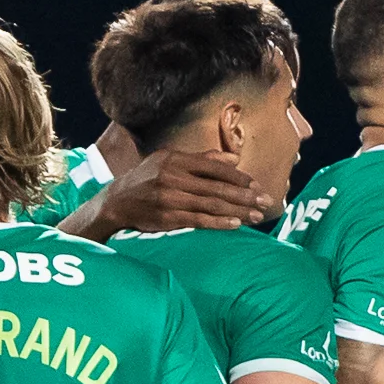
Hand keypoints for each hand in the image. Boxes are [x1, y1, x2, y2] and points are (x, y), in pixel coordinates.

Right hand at [92, 143, 271, 234]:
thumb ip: (202, 159)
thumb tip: (235, 158)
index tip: (256, 184)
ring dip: (238, 211)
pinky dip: (218, 223)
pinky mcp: (166, 217)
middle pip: (217, 186)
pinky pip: (198, 220)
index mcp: (175, 159)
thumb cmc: (147, 180)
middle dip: (245, 195)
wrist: (116, 202)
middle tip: (266, 200)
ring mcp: (169, 197)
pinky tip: (236, 225)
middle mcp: (172, 176)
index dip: (237, 176)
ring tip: (258, 216)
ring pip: (211, 204)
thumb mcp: (169, 161)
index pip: (213, 166)